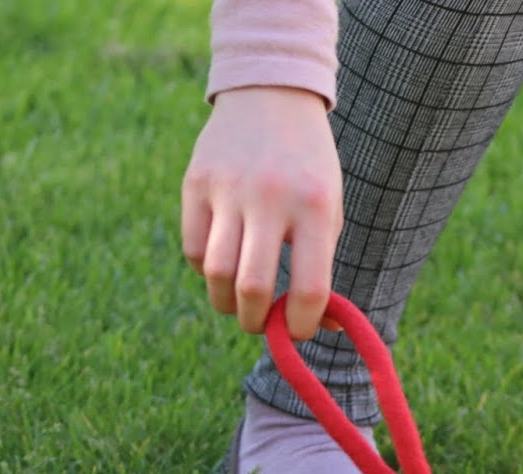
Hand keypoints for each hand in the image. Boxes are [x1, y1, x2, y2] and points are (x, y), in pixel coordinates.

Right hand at [181, 86, 341, 339]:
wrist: (271, 95)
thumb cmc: (308, 169)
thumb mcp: (329, 208)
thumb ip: (322, 266)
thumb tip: (323, 329)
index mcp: (316, 208)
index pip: (309, 288)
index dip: (303, 325)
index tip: (298, 330)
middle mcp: (271, 198)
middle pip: (252, 287)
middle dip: (256, 322)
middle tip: (261, 325)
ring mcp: (228, 189)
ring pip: (215, 274)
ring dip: (226, 302)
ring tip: (239, 302)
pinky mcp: (195, 183)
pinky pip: (193, 249)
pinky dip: (205, 271)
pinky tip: (222, 264)